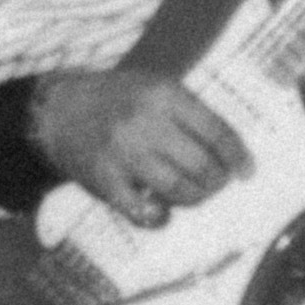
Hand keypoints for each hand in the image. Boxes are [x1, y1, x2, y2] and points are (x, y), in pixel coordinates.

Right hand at [37, 66, 250, 228]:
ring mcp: (123, 154)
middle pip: (201, 164)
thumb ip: (188, 110)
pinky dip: (160, 218)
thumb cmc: (116, 99)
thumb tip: (231, 149)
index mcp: (163, 94)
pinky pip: (143, 212)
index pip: (215, 130)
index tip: (246, 170)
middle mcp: (145, 123)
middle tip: (216, 183)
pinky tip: (163, 212)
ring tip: (193, 194)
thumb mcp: (153, 86)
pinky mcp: (105, 181)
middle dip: (217, 180)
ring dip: (194, 198)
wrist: (58, 111)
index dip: (236, 155)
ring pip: (178, 189)